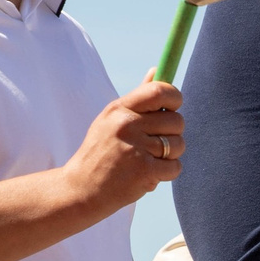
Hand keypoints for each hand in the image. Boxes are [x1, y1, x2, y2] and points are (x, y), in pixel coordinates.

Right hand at [66, 79, 183, 215]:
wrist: (81, 190)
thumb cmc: (100, 152)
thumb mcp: (111, 120)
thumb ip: (138, 99)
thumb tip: (157, 71)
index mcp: (119, 109)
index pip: (159, 91)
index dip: (174, 97)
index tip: (173, 107)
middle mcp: (127, 125)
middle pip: (177, 120)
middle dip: (173, 134)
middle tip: (155, 144)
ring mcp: (135, 148)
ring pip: (178, 144)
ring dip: (170, 155)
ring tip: (148, 160)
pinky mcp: (144, 171)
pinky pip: (175, 166)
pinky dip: (167, 173)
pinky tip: (148, 174)